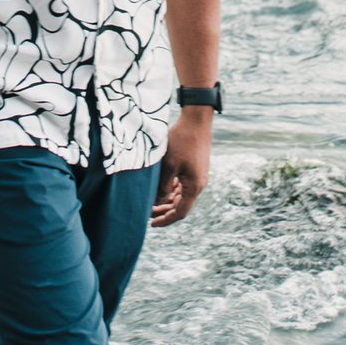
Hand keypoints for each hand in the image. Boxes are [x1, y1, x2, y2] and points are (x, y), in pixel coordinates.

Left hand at [151, 108, 214, 228]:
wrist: (196, 120)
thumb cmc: (182, 140)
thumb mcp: (168, 165)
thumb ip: (162, 186)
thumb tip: (156, 202)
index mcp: (194, 186)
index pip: (180, 212)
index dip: (165, 220)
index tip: (151, 224)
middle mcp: (198, 184)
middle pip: (181, 206)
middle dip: (164, 211)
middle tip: (147, 214)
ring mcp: (197, 176)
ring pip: (181, 196)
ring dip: (167, 201)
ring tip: (152, 203)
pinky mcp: (195, 169)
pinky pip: (183, 186)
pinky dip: (172, 190)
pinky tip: (161, 189)